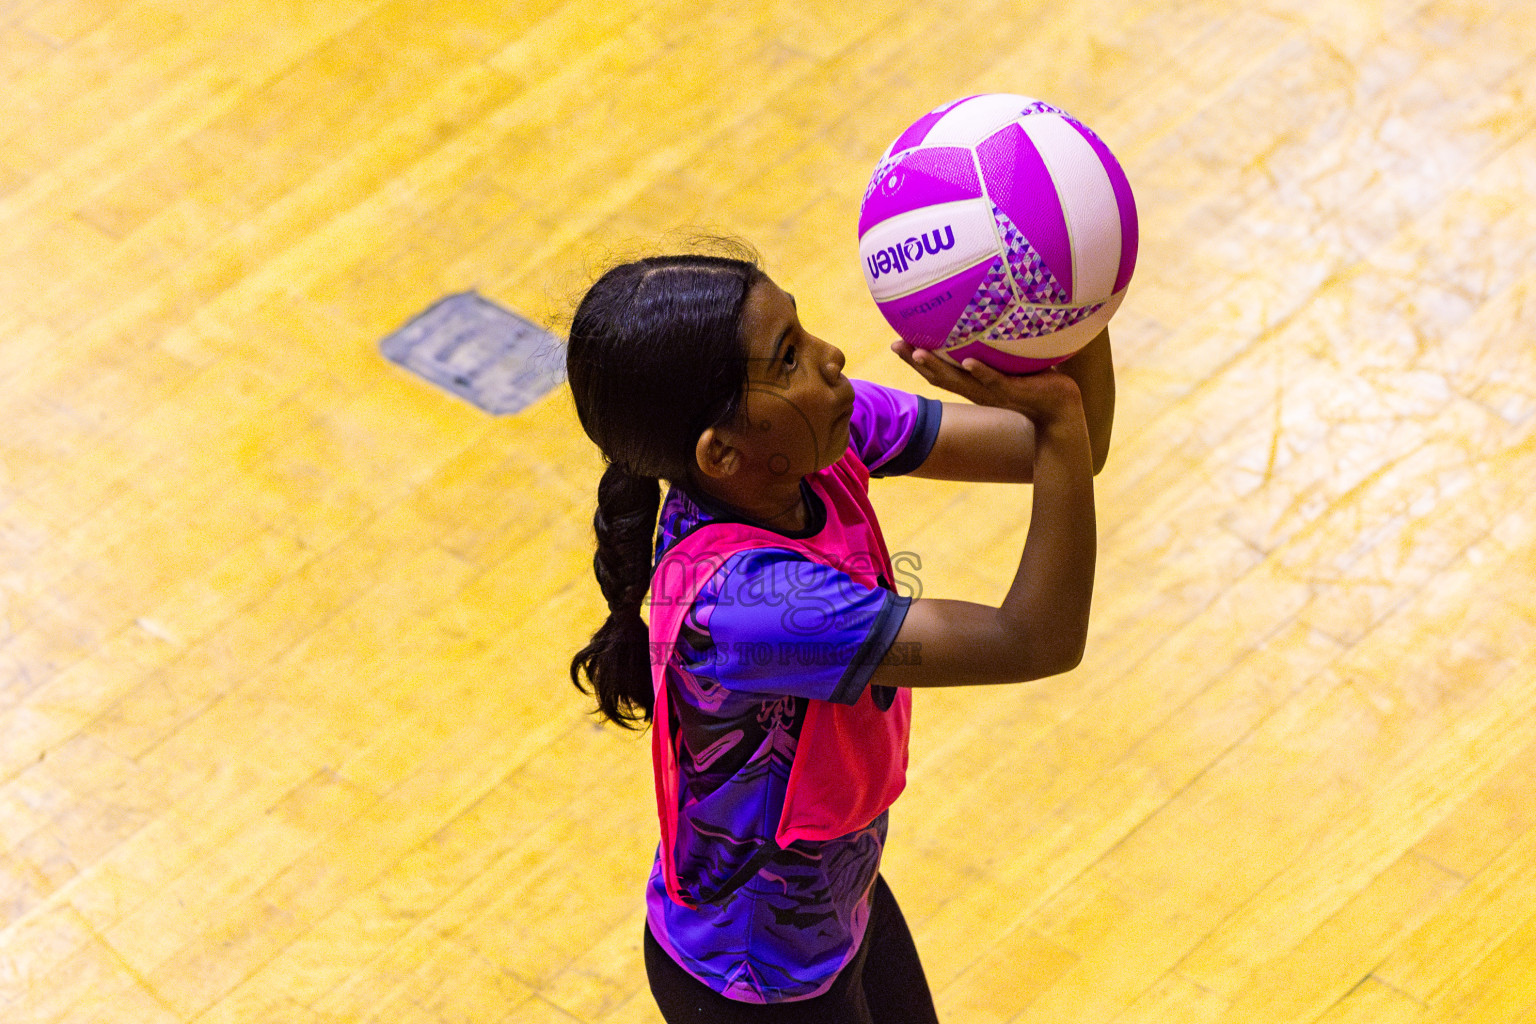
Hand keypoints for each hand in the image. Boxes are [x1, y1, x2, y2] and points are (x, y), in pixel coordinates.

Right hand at [890, 340, 1084, 428]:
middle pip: (939, 376)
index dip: (916, 360)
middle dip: (914, 362)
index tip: (896, 342)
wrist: (1063, 411)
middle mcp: (977, 390)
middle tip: (895, 344)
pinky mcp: (1014, 392)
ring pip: (959, 381)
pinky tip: (969, 362)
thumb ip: (1001, 344)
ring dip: (937, 368)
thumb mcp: (1013, 362)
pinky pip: (994, 381)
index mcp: (973, 384)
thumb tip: (995, 311)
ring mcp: (994, 392)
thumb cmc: (1039, 382)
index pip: (938, 371)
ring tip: (918, 353)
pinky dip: (980, 372)